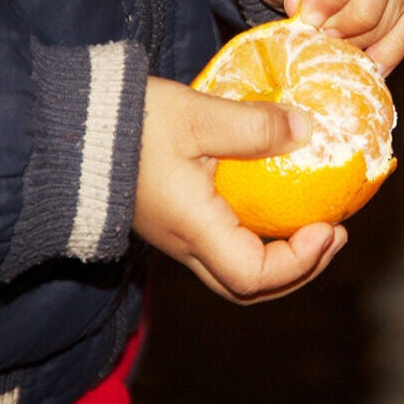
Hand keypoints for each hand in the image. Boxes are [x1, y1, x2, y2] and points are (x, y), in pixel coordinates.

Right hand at [133, 77, 347, 303]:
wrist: (69, 128)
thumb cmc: (127, 124)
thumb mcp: (196, 116)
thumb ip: (254, 125)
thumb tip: (307, 129)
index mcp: (194, 228)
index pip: (254, 276)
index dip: (299, 262)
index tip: (327, 228)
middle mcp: (187, 243)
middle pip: (250, 286)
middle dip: (301, 269)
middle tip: (333, 235)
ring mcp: (180, 235)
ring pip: (238, 270)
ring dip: (283, 257)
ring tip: (315, 224)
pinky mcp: (177, 219)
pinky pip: (226, 245)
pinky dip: (261, 237)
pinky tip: (275, 204)